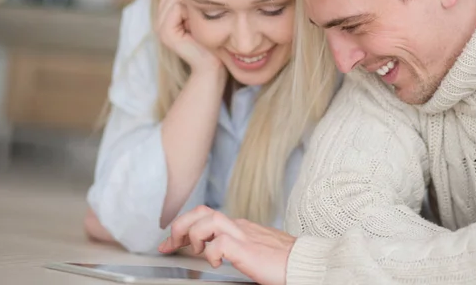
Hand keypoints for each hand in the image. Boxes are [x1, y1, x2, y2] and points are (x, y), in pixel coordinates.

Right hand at [156, 0, 223, 73]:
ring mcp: (160, 27)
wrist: (213, 64)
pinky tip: (198, 23)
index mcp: (166, 15)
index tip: (205, 1)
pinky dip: (189, 11)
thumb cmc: (212, 40)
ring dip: (191, 3)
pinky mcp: (166, 33)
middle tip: (204, 11)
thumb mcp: (201, 15)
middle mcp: (159, 20)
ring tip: (201, 18)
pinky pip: (176, 8)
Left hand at [159, 206, 294, 284]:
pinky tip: (217, 263)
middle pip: (202, 211)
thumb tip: (218, 255)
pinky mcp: (247, 249)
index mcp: (240, 227)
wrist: (305, 263)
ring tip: (195, 250)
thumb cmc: (283, 262)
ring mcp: (243, 235)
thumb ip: (237, 248)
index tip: (171, 242)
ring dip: (194, 234)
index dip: (184, 226)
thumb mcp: (255, 251)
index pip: (206, 216)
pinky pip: (220, 243)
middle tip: (170, 243)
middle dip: (180, 225)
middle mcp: (240, 226)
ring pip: (208, 219)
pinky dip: (212, 253)